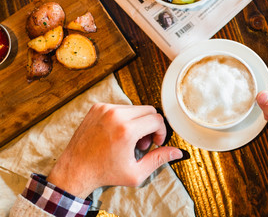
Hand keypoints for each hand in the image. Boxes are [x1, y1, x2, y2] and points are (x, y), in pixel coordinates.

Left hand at [47, 104, 182, 198]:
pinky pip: (121, 108)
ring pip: (135, 108)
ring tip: (129, 140)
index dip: (161, 132)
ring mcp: (104, 109)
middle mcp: (115, 115)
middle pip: (149, 110)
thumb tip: (177, 152)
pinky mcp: (97, 107)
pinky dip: (125, 118)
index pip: (157, 119)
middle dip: (151, 126)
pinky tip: (118, 134)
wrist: (75, 169)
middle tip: (143, 143)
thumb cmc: (104, 173)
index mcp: (126, 130)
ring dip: (138, 122)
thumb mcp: (136, 172)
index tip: (155, 142)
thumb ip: (159, 159)